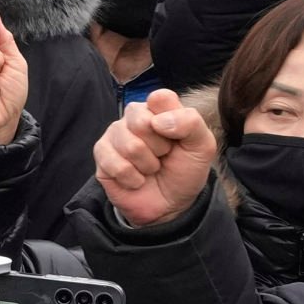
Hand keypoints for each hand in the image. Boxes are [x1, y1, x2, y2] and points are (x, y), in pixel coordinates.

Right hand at [93, 88, 218, 229]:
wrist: (170, 205)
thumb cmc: (184, 170)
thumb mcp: (202, 146)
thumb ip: (190, 123)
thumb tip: (157, 122)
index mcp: (158, 108)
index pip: (160, 98)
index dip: (172, 122)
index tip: (178, 139)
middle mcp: (134, 116)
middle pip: (141, 122)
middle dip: (159, 147)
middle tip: (163, 156)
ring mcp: (115, 134)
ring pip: (129, 145)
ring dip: (147, 166)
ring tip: (150, 169)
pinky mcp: (101, 154)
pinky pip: (114, 163)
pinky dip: (132, 178)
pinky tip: (136, 180)